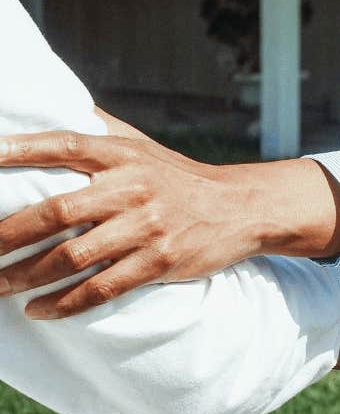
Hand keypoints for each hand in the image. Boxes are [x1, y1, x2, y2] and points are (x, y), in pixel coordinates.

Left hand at [0, 132, 339, 318]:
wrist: (241, 208)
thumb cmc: (179, 177)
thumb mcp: (143, 146)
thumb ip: (100, 129)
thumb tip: (53, 103)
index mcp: (123, 155)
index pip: (66, 145)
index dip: (22, 149)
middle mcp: (132, 188)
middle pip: (57, 211)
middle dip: (8, 235)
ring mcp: (146, 228)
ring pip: (73, 257)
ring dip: (26, 276)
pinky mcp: (160, 263)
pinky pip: (103, 288)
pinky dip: (65, 303)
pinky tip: (38, 310)